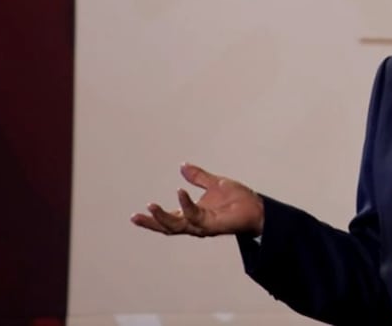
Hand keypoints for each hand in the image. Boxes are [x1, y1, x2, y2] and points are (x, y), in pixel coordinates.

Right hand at [130, 163, 263, 236]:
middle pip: (168, 227)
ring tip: (151, 206)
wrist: (257, 206)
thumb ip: (198, 176)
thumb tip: (182, 165)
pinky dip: (186, 204)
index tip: (134, 215)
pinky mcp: (212, 225)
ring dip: (163, 217)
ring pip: (177, 225)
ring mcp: (203, 225)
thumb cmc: (238, 199)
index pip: (168, 219)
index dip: (152, 217)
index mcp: (192, 214)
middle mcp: (195, 223)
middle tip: (135, 217)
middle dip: (151, 223)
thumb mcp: (214, 183)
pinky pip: (195, 215)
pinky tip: (180, 192)